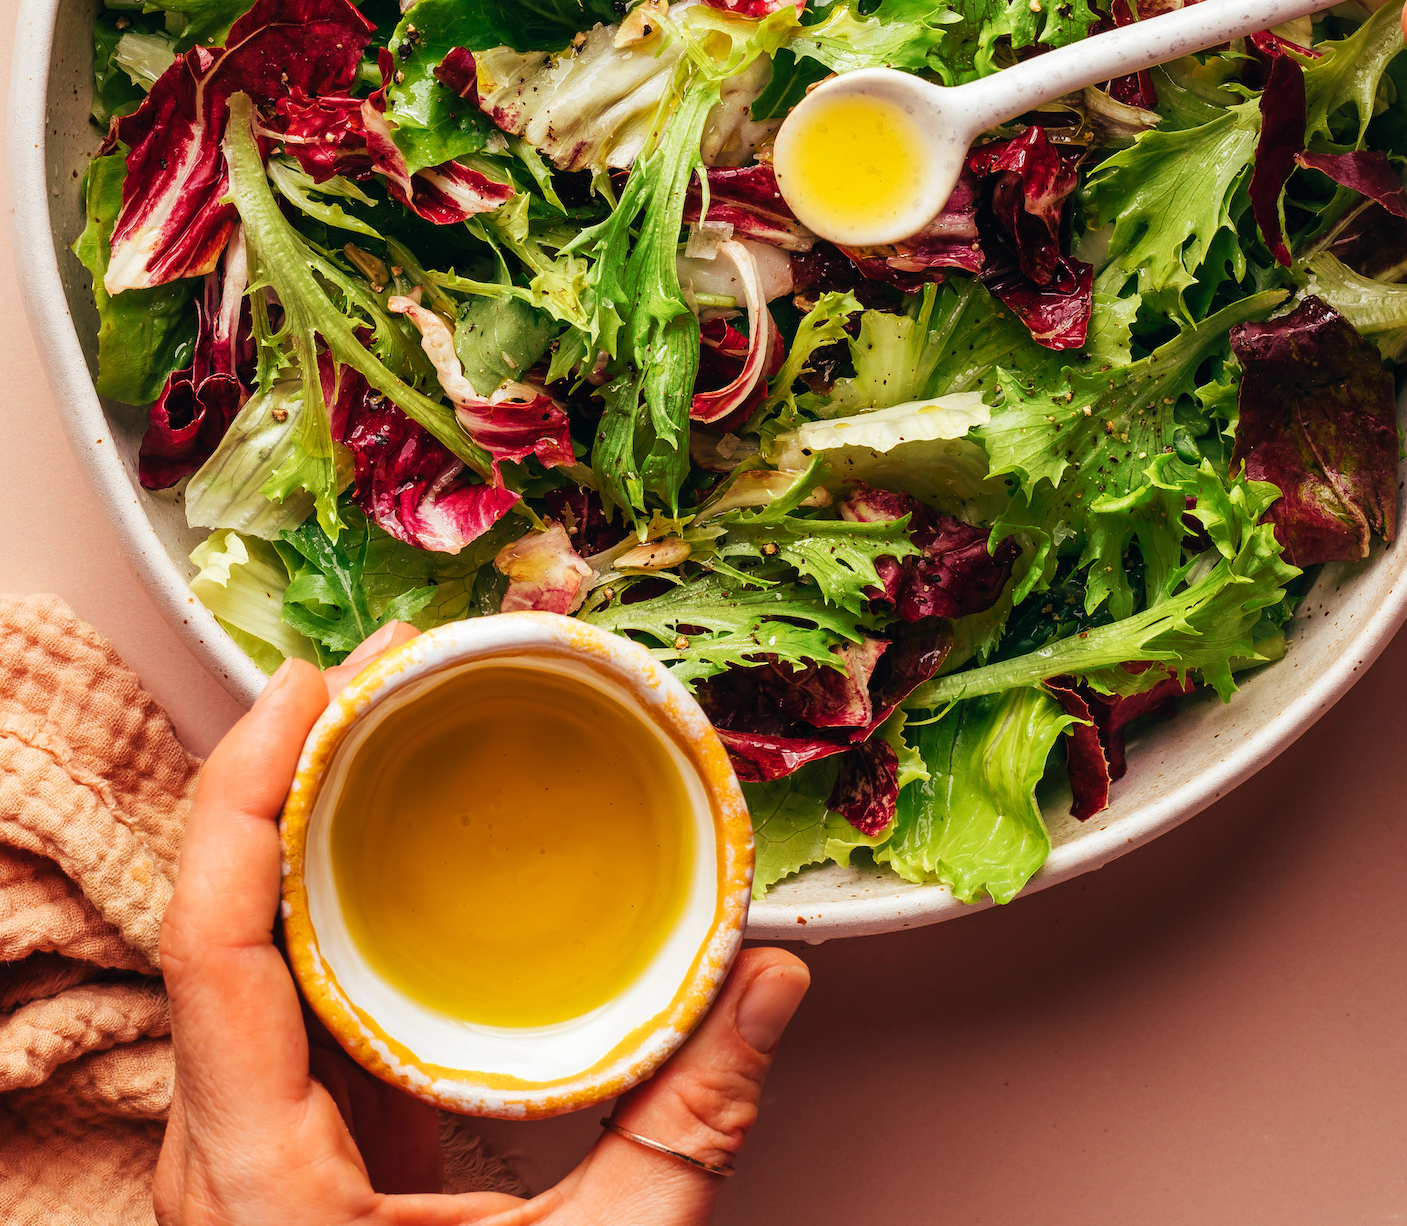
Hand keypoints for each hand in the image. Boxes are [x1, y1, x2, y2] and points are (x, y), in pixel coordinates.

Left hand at [157, 625, 808, 1225]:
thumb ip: (687, 1132)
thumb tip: (773, 985)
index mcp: (260, 1177)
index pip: (213, 943)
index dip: (244, 795)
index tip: (315, 683)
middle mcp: (215, 1146)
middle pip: (207, 911)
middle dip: (277, 761)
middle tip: (380, 658)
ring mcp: (229, 1144)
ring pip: (222, 940)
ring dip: (285, 811)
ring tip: (370, 707)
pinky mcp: (264, 1143)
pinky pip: (261, 980)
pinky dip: (305, 880)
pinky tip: (366, 830)